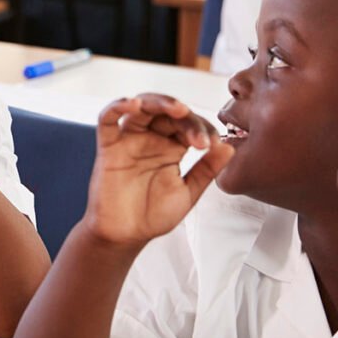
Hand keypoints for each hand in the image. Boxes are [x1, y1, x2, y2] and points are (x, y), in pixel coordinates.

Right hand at [81, 95, 231, 247]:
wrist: (126, 236)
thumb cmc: (153, 215)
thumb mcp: (188, 192)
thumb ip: (207, 169)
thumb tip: (229, 147)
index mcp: (171, 147)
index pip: (189, 125)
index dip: (204, 129)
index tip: (215, 146)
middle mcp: (150, 139)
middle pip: (167, 112)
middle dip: (187, 119)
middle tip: (199, 137)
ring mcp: (129, 140)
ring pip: (142, 107)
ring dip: (160, 102)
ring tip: (177, 109)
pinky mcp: (109, 146)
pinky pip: (107, 119)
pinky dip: (117, 106)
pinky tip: (133, 104)